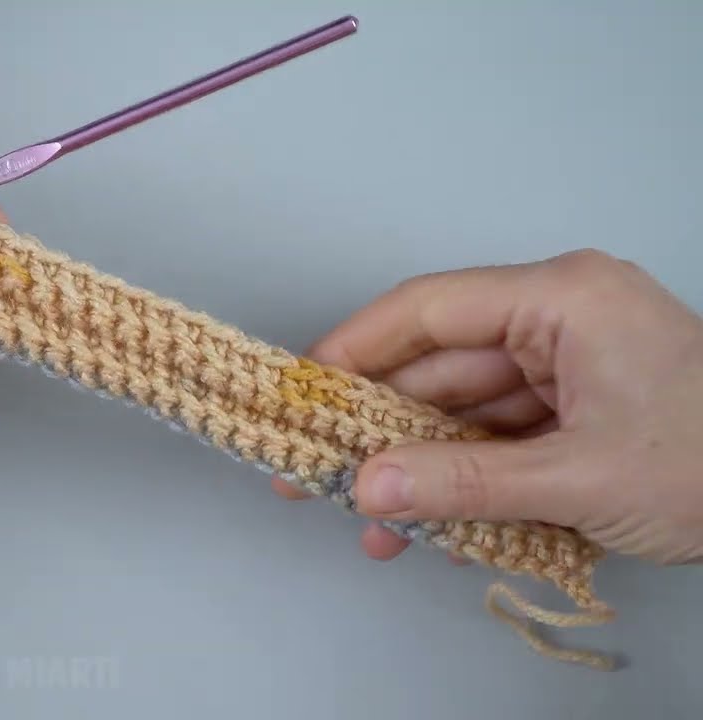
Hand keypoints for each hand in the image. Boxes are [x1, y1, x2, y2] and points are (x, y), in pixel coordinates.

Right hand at [272, 249, 702, 565]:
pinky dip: (467, 479)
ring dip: (421, 467)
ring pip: (466, 410)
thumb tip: (367, 490)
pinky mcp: (580, 408)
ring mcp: (570, 365)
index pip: (428, 309)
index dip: (353, 349)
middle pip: (440, 366)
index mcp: (559, 298)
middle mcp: (557, 319)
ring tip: (371, 522)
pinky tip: (428, 524)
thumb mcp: (580, 479)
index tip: (299, 392)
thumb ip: (464, 484)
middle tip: (316, 475)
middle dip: (381, 428)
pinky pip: (502, 437)